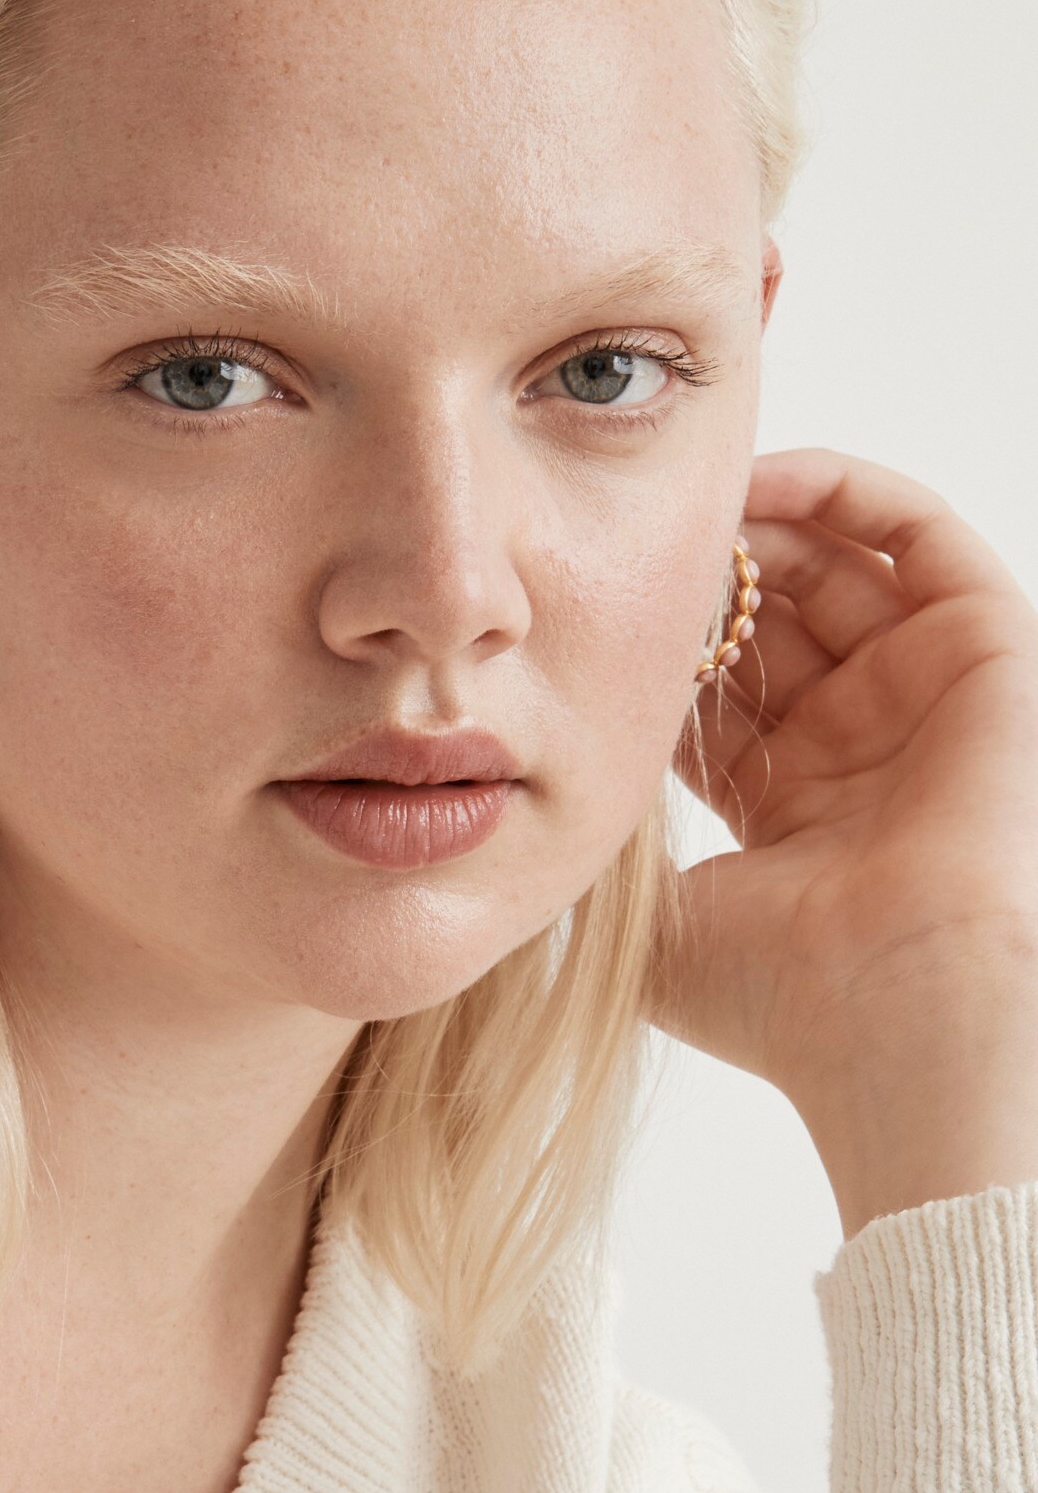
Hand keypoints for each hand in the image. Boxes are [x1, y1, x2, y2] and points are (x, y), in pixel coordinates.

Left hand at [652, 448, 1037, 1240]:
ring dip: (761, 525)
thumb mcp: (656, 926)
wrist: (896, 1010)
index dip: (652, 643)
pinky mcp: (987, 653)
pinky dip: (843, 492)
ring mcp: (923, 699)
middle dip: (701, 577)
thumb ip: (597, 869)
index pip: (715, 693)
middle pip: (774, 621)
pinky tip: (760, 482)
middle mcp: (861, 747)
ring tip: (686, 507)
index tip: (579, 607)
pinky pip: (918, 537)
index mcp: (790, 810)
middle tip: (626, 545)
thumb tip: (506, 832)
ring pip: (838, 566)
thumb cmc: (782, 995)